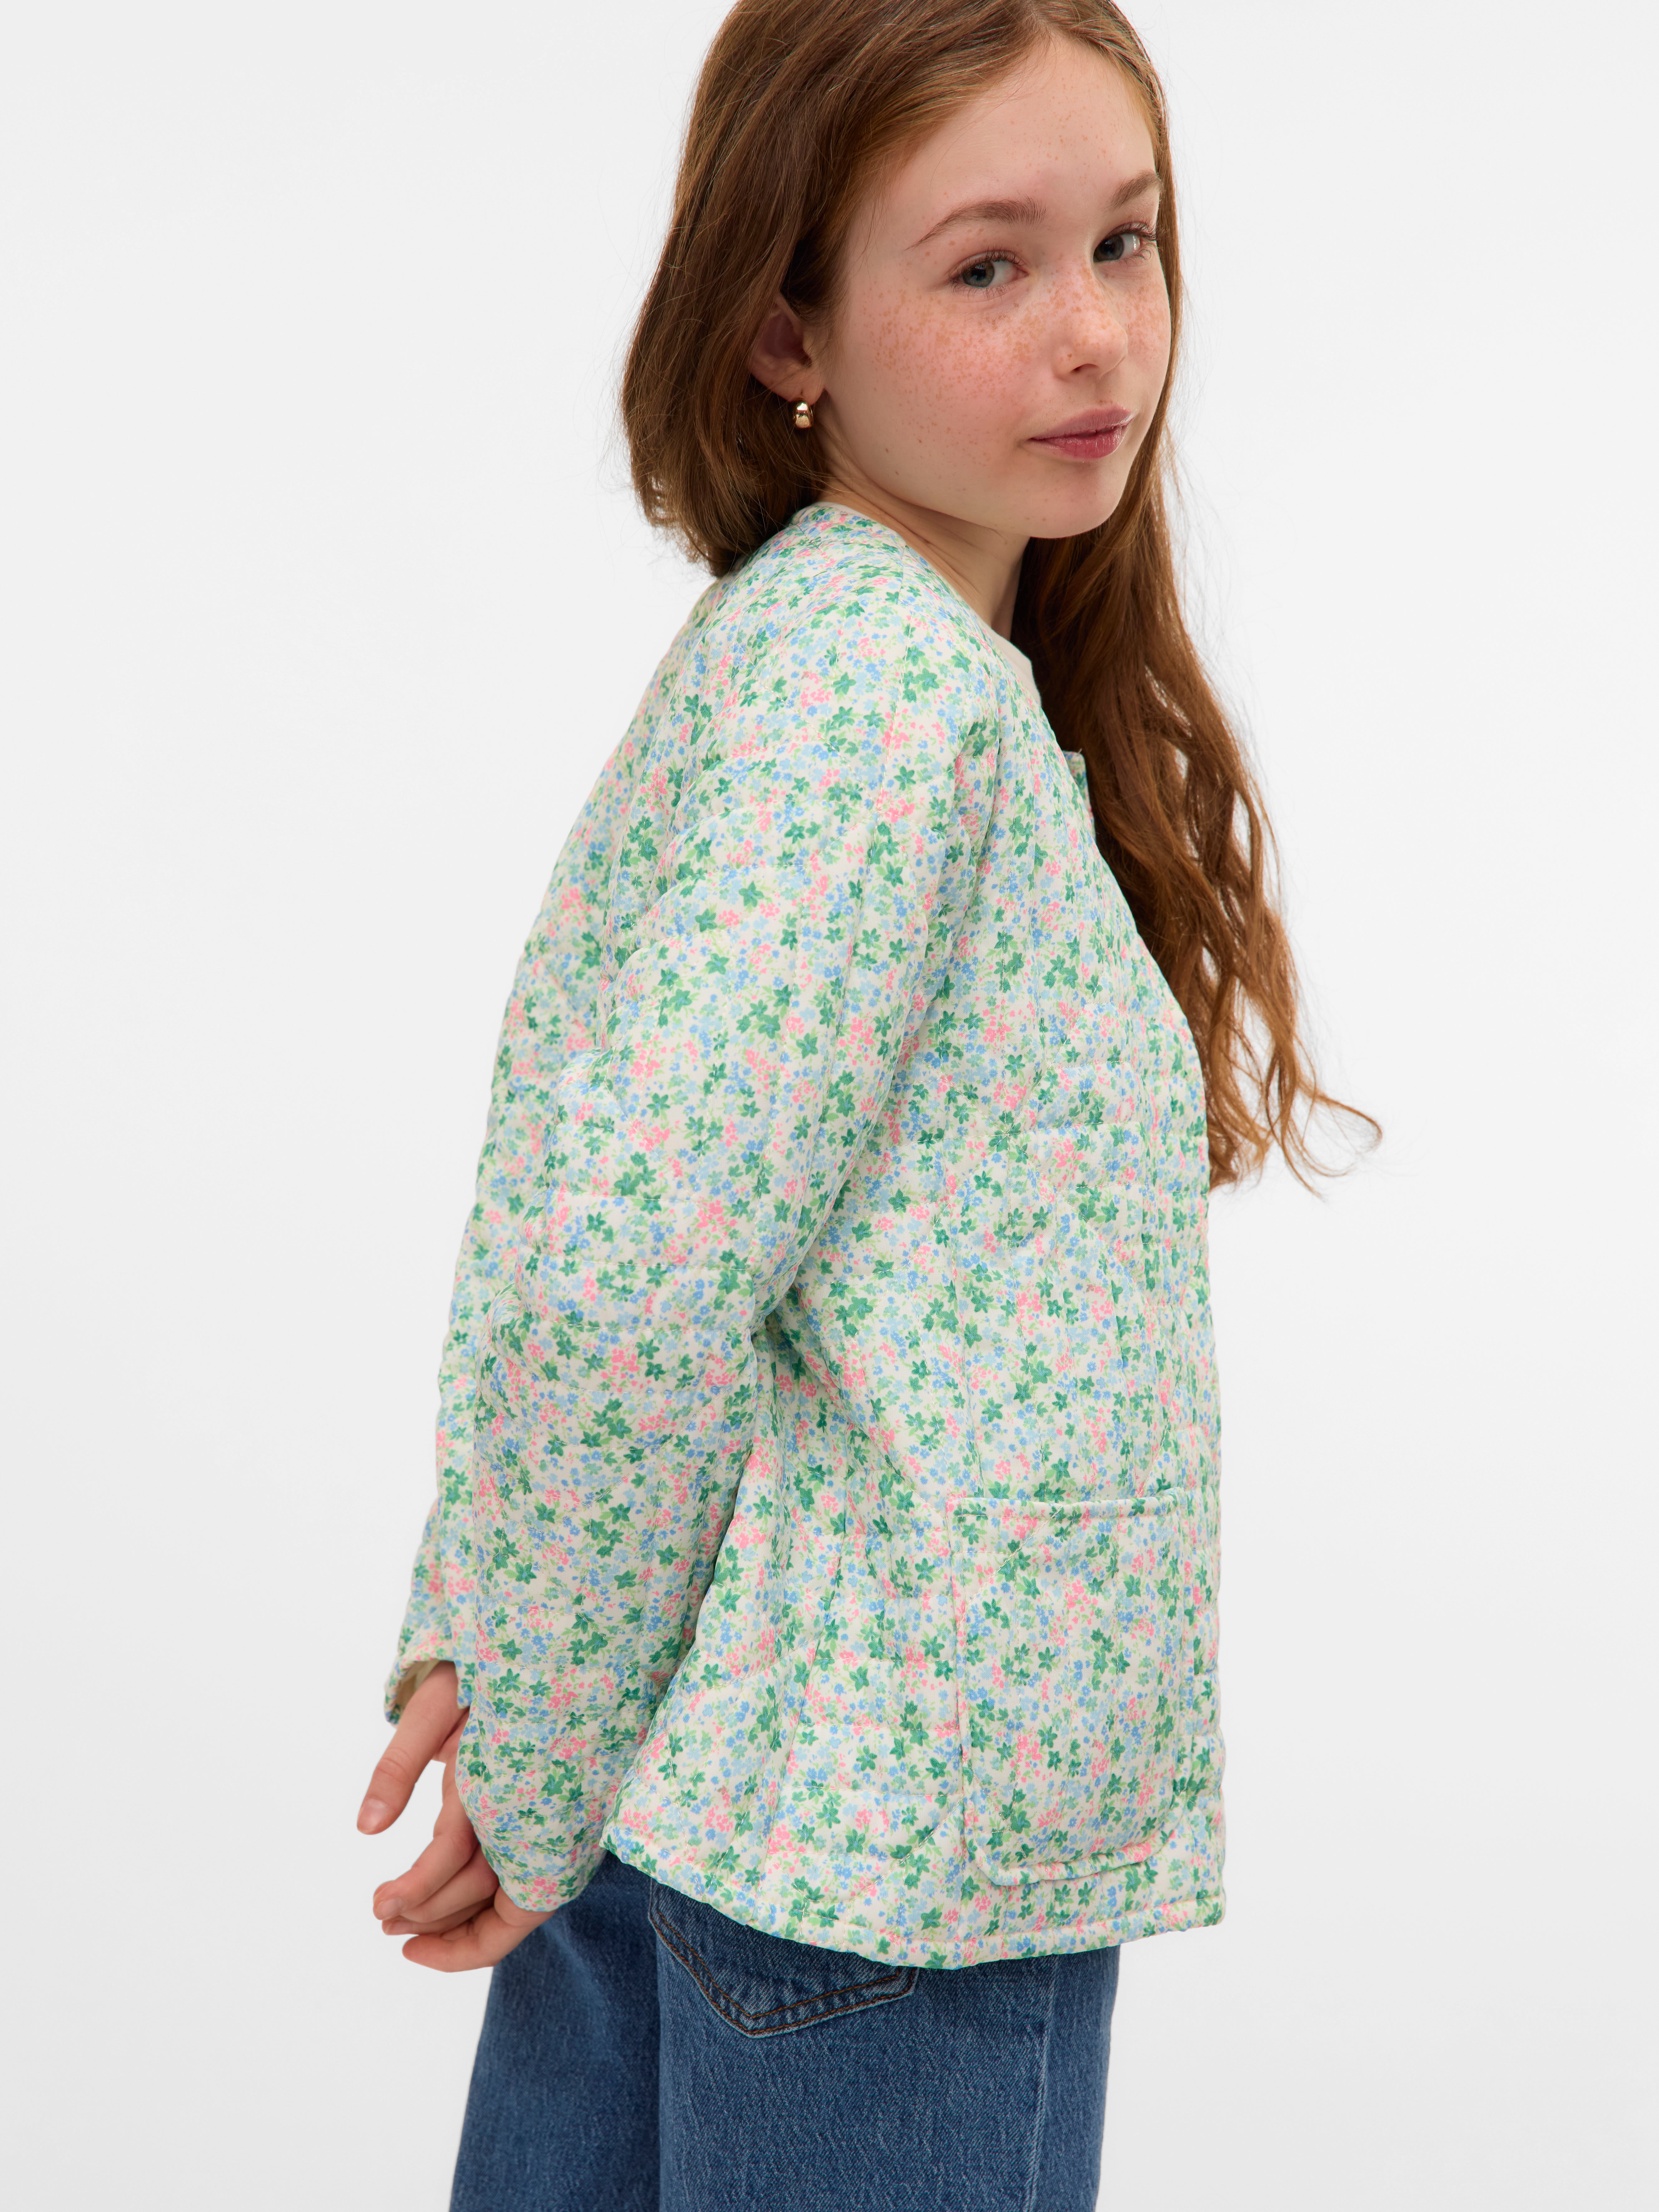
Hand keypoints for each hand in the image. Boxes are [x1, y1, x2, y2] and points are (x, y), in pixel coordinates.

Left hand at [357, 1661, 550, 1970]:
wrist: (551, 1636)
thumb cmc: (491, 1661)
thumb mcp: (437, 1701)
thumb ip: (402, 1762)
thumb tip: (366, 1825)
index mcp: (500, 1782)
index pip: (460, 1869)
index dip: (418, 1902)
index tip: (380, 1913)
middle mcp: (535, 1807)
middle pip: (485, 1891)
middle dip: (431, 1918)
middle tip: (381, 1919)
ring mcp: (553, 1811)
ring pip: (510, 1887)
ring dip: (457, 1911)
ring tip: (403, 1913)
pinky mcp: (556, 1807)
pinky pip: (524, 1865)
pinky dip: (488, 1890)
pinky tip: (454, 1887)